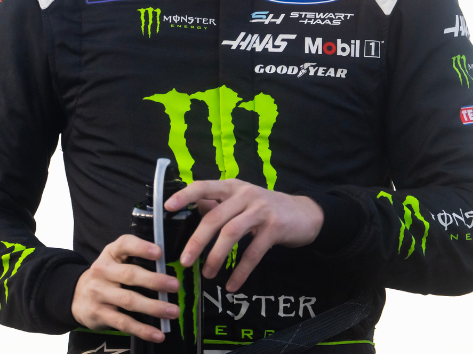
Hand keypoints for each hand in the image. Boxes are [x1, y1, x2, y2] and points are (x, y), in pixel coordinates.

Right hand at [71, 234, 178, 342]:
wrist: (78, 295)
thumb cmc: (108, 276)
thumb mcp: (117, 260)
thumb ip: (137, 259)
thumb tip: (169, 268)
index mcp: (111, 253)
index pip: (125, 245)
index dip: (142, 248)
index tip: (159, 253)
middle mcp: (102, 270)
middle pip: (130, 275)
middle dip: (154, 281)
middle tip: (175, 286)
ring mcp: (99, 293)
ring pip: (129, 300)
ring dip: (153, 307)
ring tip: (173, 311)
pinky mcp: (99, 313)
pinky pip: (123, 322)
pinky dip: (142, 329)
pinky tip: (157, 334)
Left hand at [165, 179, 323, 291]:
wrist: (305, 213)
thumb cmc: (267, 209)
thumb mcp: (242, 201)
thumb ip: (220, 206)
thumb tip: (193, 211)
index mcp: (232, 187)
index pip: (204, 186)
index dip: (185, 195)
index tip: (167, 207)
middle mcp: (245, 194)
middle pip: (214, 216)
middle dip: (197, 241)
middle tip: (185, 261)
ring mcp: (261, 210)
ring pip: (231, 233)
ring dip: (216, 256)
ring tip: (208, 274)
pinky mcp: (274, 227)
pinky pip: (253, 252)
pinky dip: (241, 271)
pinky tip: (232, 285)